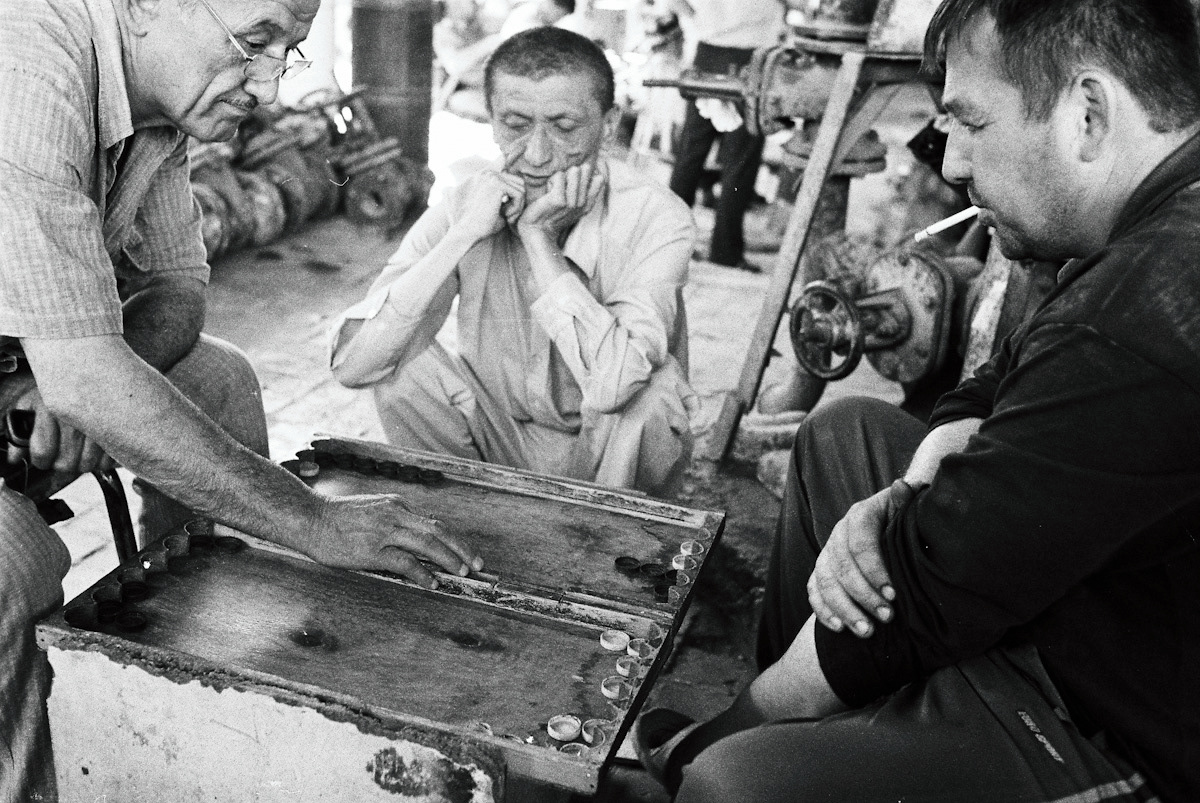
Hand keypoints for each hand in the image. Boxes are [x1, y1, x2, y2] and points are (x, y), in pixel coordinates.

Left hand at [4, 381, 114, 476]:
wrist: (92, 371)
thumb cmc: (59, 390)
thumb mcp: (32, 404)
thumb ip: (17, 431)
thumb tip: (14, 458)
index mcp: (50, 410)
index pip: (42, 453)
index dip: (40, 460)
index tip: (43, 455)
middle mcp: (75, 418)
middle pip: (66, 464)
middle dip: (61, 462)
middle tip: (63, 452)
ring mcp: (100, 424)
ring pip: (88, 465)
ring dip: (83, 462)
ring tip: (81, 448)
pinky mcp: (120, 430)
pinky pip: (109, 460)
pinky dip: (104, 459)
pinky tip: (98, 447)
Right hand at [306, 494, 483, 588]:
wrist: (309, 518)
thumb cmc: (337, 518)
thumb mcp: (372, 510)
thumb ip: (394, 520)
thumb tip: (416, 538)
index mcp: (397, 505)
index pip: (433, 523)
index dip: (454, 539)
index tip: (467, 553)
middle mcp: (395, 514)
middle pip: (439, 531)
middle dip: (461, 548)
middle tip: (477, 565)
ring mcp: (385, 532)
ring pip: (428, 544)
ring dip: (449, 559)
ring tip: (461, 573)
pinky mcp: (373, 550)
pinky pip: (405, 562)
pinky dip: (422, 573)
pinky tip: (432, 582)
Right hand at [460, 169, 525, 239]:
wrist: (468, 231)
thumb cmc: (483, 224)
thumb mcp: (499, 208)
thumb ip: (509, 198)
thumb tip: (524, 191)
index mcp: (488, 176)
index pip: (514, 181)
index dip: (516, 198)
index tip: (509, 213)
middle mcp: (489, 173)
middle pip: (520, 184)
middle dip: (519, 202)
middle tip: (510, 217)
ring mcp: (492, 177)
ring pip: (521, 189)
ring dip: (518, 207)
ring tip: (507, 218)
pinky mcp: (497, 184)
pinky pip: (519, 195)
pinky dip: (517, 209)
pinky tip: (506, 217)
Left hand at [516, 161, 605, 241]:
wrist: (538, 231)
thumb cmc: (552, 215)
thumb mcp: (574, 207)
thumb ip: (585, 192)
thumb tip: (594, 172)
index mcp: (588, 205)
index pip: (600, 179)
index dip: (587, 174)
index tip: (574, 183)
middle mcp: (582, 203)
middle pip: (587, 169)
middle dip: (572, 173)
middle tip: (562, 187)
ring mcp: (572, 202)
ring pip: (574, 170)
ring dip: (562, 176)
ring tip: (555, 189)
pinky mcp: (559, 200)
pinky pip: (559, 175)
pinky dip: (552, 180)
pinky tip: (548, 193)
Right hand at [807, 479, 916, 637]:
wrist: (894, 526)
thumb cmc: (907, 522)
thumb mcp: (910, 509)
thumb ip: (907, 501)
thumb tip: (903, 487)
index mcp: (860, 515)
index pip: (860, 543)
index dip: (874, 570)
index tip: (894, 595)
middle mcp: (839, 533)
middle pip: (842, 566)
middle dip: (863, 596)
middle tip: (887, 617)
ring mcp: (827, 553)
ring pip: (825, 582)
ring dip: (844, 609)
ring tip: (866, 631)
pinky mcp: (821, 571)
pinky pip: (814, 591)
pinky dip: (823, 610)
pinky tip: (839, 628)